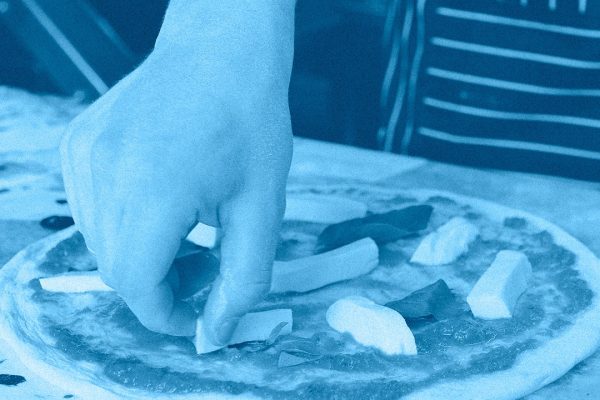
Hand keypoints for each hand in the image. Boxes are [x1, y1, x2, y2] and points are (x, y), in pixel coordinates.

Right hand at [60, 5, 293, 344]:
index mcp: (153, 190)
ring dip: (143, 255)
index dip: (168, 311)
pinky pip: (90, 210)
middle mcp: (104, 173)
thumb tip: (217, 329)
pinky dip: (125, 224)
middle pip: (116, 269)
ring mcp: (83, 156)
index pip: (137, 285)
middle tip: (204, 265)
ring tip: (188, 229)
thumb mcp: (262, 206)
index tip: (196, 311)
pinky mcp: (78, 145)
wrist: (220, 51)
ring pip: (100, 243)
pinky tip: (161, 202)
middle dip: (161, 284)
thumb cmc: (249, 119)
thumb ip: (243, 278)